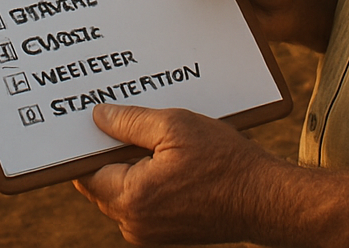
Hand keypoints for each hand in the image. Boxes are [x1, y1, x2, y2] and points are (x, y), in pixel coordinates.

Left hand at [74, 104, 285, 245]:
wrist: (264, 198)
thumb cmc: (224, 162)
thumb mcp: (175, 126)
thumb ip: (130, 121)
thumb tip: (98, 117)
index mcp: (132, 198)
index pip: (87, 171)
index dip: (85, 143)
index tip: (84, 120)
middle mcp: (135, 223)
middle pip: (102, 182)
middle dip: (108, 150)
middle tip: (117, 116)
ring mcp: (151, 232)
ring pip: (122, 190)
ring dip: (128, 162)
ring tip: (146, 131)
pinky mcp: (166, 231)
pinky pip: (142, 199)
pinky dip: (145, 176)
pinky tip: (162, 152)